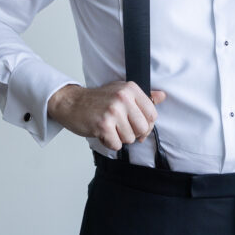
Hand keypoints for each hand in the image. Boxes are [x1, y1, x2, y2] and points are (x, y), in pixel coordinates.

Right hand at [47, 81, 166, 150]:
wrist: (71, 103)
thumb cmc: (97, 99)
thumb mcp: (121, 91)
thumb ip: (143, 97)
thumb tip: (162, 96)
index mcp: (130, 89)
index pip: (152, 114)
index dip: (146, 124)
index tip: (136, 124)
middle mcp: (123, 98)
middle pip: (143, 128)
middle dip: (134, 133)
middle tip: (121, 128)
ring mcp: (113, 111)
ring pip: (130, 138)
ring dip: (120, 138)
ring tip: (110, 127)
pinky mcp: (103, 125)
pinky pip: (116, 145)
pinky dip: (109, 143)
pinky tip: (103, 133)